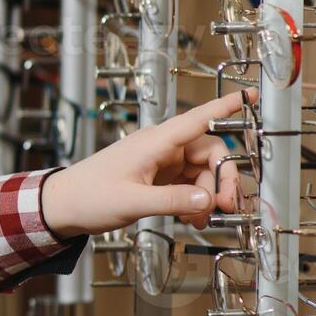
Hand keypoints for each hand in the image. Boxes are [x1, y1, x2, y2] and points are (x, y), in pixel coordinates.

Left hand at [40, 88, 250, 238]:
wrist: (63, 206)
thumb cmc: (89, 195)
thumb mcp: (132, 201)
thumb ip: (171, 201)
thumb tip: (207, 200)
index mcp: (155, 142)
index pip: (197, 119)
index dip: (226, 107)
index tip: (251, 96)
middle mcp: (162, 148)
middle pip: (211, 154)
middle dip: (223, 180)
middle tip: (225, 207)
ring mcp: (162, 164)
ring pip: (204, 174)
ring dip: (208, 197)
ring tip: (200, 220)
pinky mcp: (159, 180)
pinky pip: (190, 187)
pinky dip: (195, 203)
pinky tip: (191, 219)